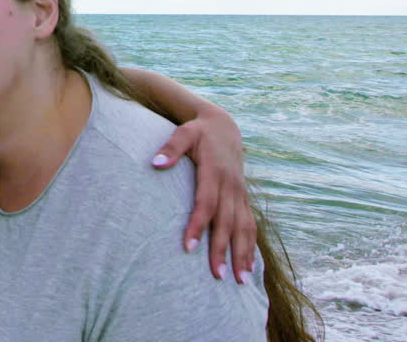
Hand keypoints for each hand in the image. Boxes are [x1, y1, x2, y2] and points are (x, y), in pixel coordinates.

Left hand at [152, 110, 255, 283]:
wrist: (225, 126)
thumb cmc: (199, 132)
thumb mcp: (183, 133)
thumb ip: (170, 148)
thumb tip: (155, 163)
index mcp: (215, 172)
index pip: (206, 203)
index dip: (198, 225)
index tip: (189, 248)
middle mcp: (231, 186)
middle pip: (227, 222)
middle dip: (222, 249)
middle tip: (217, 276)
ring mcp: (240, 193)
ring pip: (244, 228)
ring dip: (242, 254)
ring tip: (239, 281)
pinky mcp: (244, 198)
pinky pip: (251, 225)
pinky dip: (251, 246)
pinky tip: (249, 267)